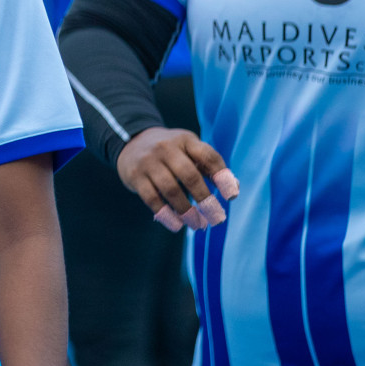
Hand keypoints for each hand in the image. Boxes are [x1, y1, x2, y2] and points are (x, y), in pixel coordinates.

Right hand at [116, 126, 239, 232]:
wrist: (131, 142)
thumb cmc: (171, 152)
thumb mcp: (189, 150)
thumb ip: (210, 168)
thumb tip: (234, 191)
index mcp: (185, 140)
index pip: (207, 156)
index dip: (222, 176)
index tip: (231, 197)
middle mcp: (166, 147)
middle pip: (189, 175)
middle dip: (205, 199)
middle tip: (217, 218)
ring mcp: (148, 161)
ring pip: (170, 189)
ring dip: (186, 210)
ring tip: (197, 224)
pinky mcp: (135, 175)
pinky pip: (151, 198)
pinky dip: (165, 214)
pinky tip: (176, 224)